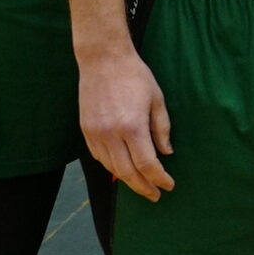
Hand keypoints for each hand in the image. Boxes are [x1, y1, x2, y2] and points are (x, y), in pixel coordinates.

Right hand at [80, 50, 173, 201]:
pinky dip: (111, 166)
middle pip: (127, 172)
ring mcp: (95, 133)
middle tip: (155, 195)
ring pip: (111, 167)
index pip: (147, 164)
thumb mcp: (157, 99)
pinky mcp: (85, 130)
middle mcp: (111, 134)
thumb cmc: (135, 76)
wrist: (103, 60)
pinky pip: (98, 157)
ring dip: (127, 180)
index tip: (168, 186)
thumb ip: (162, 129)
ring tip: (141, 185)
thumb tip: (167, 154)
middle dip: (143, 187)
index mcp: (132, 126)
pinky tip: (122, 168)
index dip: (158, 178)